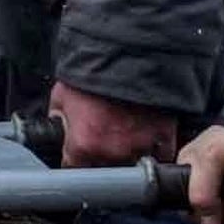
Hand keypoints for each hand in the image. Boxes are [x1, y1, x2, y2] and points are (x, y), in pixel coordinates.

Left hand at [49, 84, 182, 169]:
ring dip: (129, 157)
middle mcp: (111, 152)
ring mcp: (140, 147)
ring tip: (126, 139)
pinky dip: (157, 151)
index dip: (76, 162)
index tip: (79, 158)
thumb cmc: (93, 71)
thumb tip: (59, 128)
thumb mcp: (62, 95)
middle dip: (102, 161)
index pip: (75, 170)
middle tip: (103, 143)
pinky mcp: (163, 137)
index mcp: (83, 145)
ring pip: (134, 168)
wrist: (129, 51)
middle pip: (105, 172)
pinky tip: (149, 141)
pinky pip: (162, 156)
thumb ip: (59, 119)